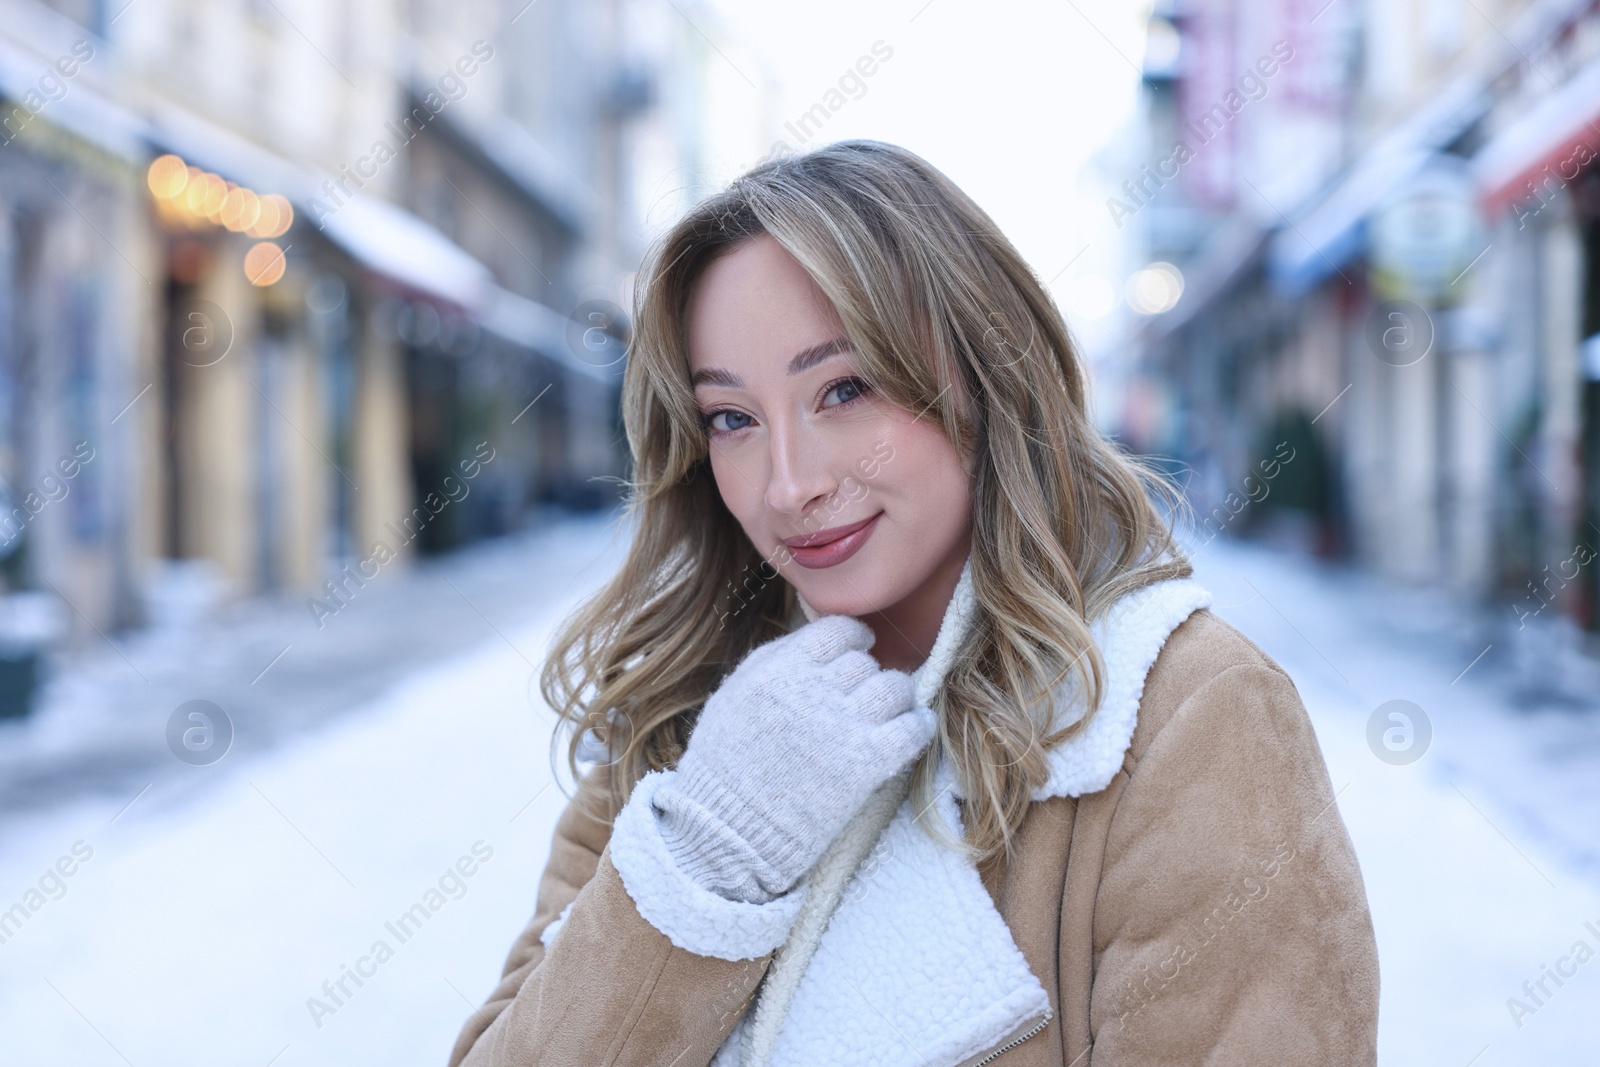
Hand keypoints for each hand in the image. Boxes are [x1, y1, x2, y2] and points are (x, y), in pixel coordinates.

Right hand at [651, 614, 936, 902]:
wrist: (726, 832)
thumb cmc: (723, 767)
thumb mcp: (734, 696)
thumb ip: (775, 662)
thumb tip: (818, 641)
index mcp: (779, 670)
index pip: (838, 630)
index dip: (854, 640)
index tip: (858, 652)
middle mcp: (813, 690)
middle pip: (866, 663)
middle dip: (867, 678)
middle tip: (861, 700)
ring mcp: (842, 726)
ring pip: (896, 688)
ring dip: (896, 699)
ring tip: (888, 715)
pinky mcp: (866, 764)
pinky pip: (913, 729)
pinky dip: (917, 726)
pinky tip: (912, 731)